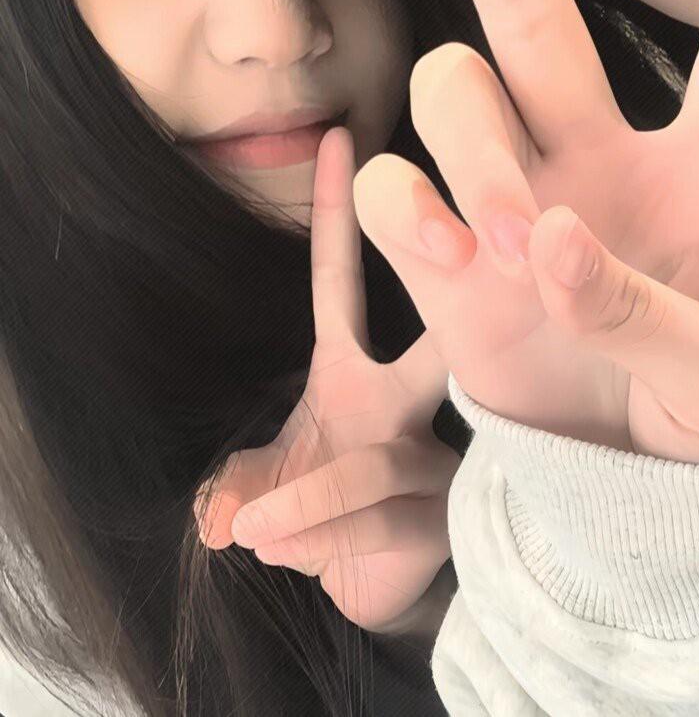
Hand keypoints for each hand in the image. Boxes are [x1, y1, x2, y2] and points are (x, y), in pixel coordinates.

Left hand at [193, 128, 458, 634]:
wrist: (365, 581)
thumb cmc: (320, 503)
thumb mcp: (270, 480)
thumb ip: (239, 485)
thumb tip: (217, 520)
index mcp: (354, 369)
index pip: (343, 281)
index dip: (339, 215)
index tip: (338, 140)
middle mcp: (408, 399)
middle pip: (431, 341)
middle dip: (447, 297)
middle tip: (458, 256)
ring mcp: (436, 454)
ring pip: (372, 467)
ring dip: (301, 501)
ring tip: (252, 530)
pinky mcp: (447, 513)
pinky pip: (377, 521)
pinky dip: (316, 540)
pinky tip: (285, 551)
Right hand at [352, 0, 698, 462]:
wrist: (633, 480)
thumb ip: (648, 313)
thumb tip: (550, 240)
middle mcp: (594, 149)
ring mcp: (512, 191)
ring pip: (452, 88)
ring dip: (475, 153)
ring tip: (512, 247)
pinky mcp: (444, 253)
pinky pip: (396, 191)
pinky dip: (412, 215)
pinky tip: (451, 257)